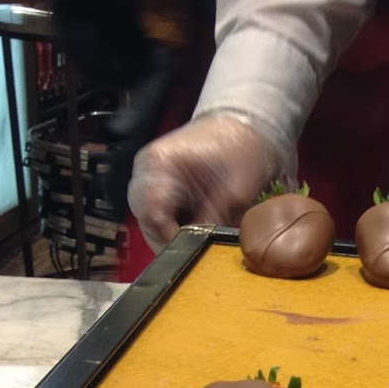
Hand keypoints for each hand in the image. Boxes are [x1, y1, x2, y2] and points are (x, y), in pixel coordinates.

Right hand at [127, 115, 288, 251]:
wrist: (243, 125)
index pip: (152, 214)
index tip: (195, 258)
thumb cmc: (242, 149)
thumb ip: (214, 221)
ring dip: (175, 241)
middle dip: (173, 245)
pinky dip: (178, 233)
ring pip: (152, 226)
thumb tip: (202, 254)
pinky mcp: (160, 191)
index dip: (172, 241)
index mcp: (159, 164)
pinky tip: (199, 240)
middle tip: (200, 262)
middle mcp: (145, 174)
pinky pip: (162, 221)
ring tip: (202, 252)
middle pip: (148, 223)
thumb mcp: (236, 190)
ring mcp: (149, 183)